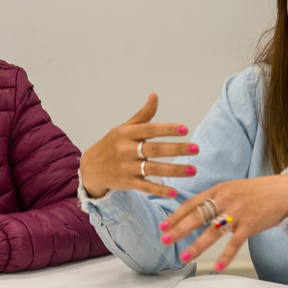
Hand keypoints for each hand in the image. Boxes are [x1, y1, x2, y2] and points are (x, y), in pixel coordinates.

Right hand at [79, 93, 197, 198]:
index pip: (150, 129)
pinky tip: (174, 192)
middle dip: (177, 149)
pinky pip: (145, 186)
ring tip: (193, 169)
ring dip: (174, 170)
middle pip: (155, 149)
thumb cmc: (112, 144)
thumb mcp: (124, 128)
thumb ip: (143, 115)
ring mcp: (126, 167)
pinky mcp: (127, 182)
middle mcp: (126, 150)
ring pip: (153, 169)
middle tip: (196, 148)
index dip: (167, 129)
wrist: (91, 168)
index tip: (185, 129)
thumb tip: (154, 95)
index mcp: (127, 134)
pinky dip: (159, 190)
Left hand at [159, 175, 287, 270]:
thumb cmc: (258, 192)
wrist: (285, 192)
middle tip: (165, 240)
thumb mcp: (233, 188)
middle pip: (197, 217)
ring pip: (212, 232)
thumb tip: (197, 211)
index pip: (192, 203)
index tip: (163, 226)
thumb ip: (216, 198)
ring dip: (196, 246)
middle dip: (178, 230)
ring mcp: (238, 213)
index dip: (176, 215)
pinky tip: (217, 267)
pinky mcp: (250, 225)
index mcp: (219, 190)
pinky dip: (225, 256)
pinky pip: (234, 243)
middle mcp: (226, 200)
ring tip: (184, 257)